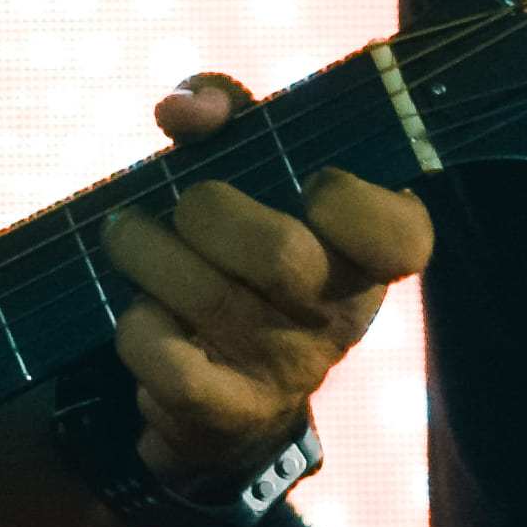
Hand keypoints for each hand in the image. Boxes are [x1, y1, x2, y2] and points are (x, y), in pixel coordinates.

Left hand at [97, 72, 434, 480]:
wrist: (224, 392)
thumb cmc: (238, 250)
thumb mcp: (245, 172)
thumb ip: (225, 114)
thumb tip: (186, 110)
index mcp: (365, 255)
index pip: (398, 234)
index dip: (348, 199)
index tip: (308, 181)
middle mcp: (341, 316)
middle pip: (279, 254)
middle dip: (204, 212)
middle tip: (177, 205)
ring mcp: (287, 372)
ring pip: (207, 300)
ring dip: (146, 255)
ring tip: (127, 239)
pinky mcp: (229, 417)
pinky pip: (169, 364)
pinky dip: (136, 328)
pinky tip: (141, 316)